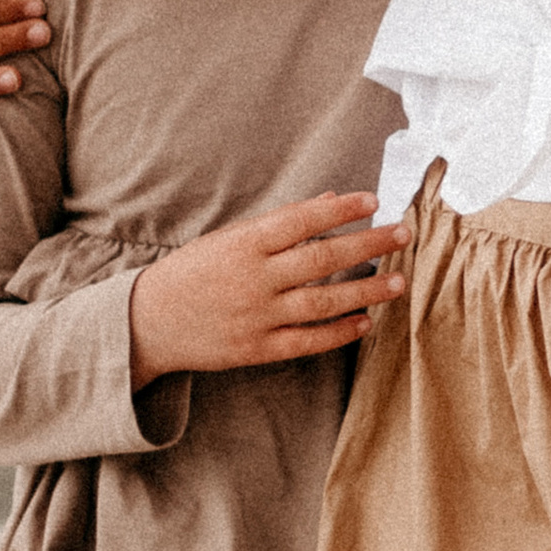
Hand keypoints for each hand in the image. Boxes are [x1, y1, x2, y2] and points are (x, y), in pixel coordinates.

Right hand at [127, 196, 407, 386]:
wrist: (147, 323)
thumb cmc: (191, 273)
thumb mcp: (227, 238)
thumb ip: (279, 224)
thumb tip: (330, 202)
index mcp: (243, 245)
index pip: (301, 221)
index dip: (340, 211)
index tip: (373, 200)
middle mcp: (253, 280)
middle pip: (322, 261)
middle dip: (367, 245)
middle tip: (403, 235)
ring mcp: (257, 317)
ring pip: (322, 303)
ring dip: (365, 292)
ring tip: (398, 282)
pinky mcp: (258, 349)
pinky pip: (307, 342)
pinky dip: (338, 333)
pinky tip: (365, 322)